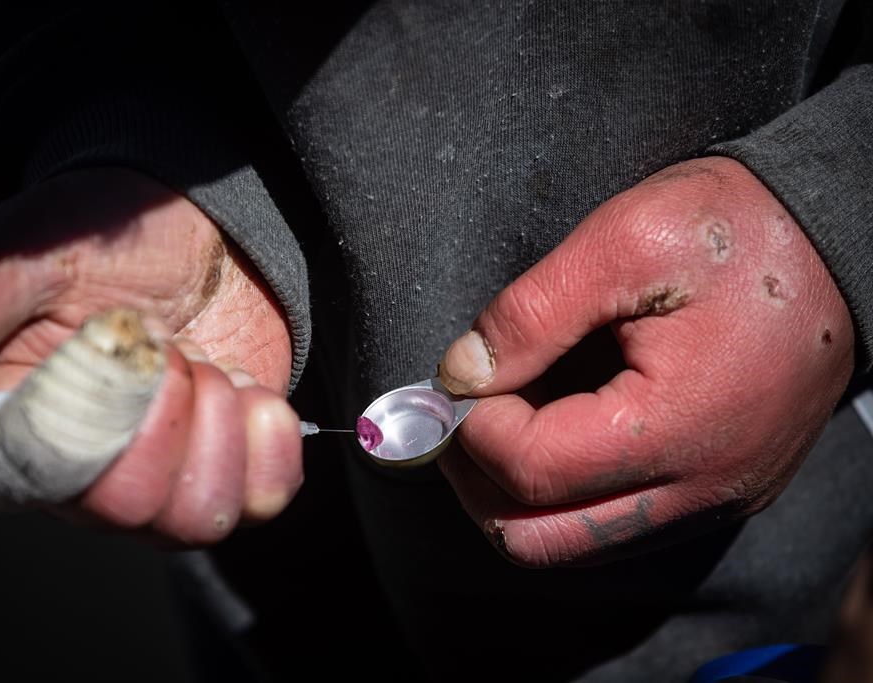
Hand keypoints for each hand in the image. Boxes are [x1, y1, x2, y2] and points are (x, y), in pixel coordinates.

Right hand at [0, 167, 301, 543]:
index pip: (47, 481)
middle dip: (168, 414)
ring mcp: (162, 476)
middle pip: (130, 509)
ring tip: (210, 367)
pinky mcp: (228, 467)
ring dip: (220, 428)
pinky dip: (271, 442)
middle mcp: (84, 468)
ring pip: (197, 518)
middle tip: (172, 349)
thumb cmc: (106, 236)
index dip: (102, 423)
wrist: (199, 229)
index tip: (131, 351)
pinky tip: (254, 391)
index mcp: (16, 424)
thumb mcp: (37, 252)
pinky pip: (264, 499)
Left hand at [437, 157, 853, 566]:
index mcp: (677, 426)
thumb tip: (459, 374)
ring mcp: (713, 496)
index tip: (457, 381)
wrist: (840, 241)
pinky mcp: (719, 488)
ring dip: (515, 494)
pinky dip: (563, 492)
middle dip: (478, 482)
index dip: (473, 427)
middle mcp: (700, 485)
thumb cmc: (738, 231)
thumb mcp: (624, 241)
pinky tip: (550, 430)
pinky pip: (617, 522)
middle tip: (461, 419)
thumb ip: (531, 313)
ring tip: (499, 423)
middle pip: (542, 538)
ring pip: (575, 542)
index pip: (532, 470)